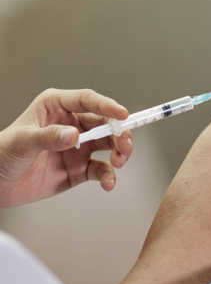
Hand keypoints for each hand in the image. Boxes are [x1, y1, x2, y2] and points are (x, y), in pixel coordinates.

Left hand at [0, 89, 132, 206]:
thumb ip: (48, 137)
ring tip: (119, 161)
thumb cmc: (2, 153)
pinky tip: (108, 182)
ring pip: (108, 145)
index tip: (122, 115)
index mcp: (57, 107)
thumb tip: (74, 135)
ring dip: (119, 152)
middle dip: (118, 133)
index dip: (107, 106)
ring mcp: (77, 147)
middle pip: (104, 123)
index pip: (87, 100)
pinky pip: (100, 169)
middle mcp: (71, 124)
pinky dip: (108, 176)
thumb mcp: (22, 141)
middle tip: (124, 145)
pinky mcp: (79, 168)